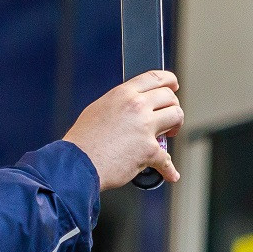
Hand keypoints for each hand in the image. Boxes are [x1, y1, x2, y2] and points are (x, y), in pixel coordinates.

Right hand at [64, 70, 183, 190]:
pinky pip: (167, 159)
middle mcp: (136, 106)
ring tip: (168, 136)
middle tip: (168, 118)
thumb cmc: (82, 141)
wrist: (76, 163)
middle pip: (169, 97)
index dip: (169, 80)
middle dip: (173, 107)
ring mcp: (144, 127)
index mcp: (123, 94)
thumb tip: (132, 108)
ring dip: (175, 126)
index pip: (155, 78)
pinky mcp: (149, 150)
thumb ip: (119, 104)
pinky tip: (170, 174)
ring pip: (176, 117)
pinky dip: (169, 169)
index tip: (173, 85)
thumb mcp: (98, 109)